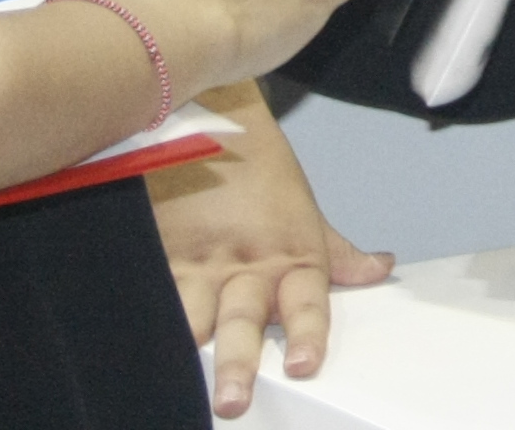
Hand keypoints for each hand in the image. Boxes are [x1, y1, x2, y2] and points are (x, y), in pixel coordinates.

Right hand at [152, 91, 388, 418]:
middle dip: (236, 364)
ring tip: (176, 381)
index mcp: (289, 255)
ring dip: (184, 349)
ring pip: (190, 316)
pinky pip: (151, 293)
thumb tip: (378, 270)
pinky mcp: (158, 254)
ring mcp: (197, 262)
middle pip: (241, 322)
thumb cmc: (258, 163)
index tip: (304, 365)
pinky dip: (145, 319)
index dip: (306, 334)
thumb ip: (336, 251)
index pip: (305, 303)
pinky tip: (136, 345)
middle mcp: (244, 265)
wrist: (206, 112)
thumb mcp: (304, 210)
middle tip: (232, 401)